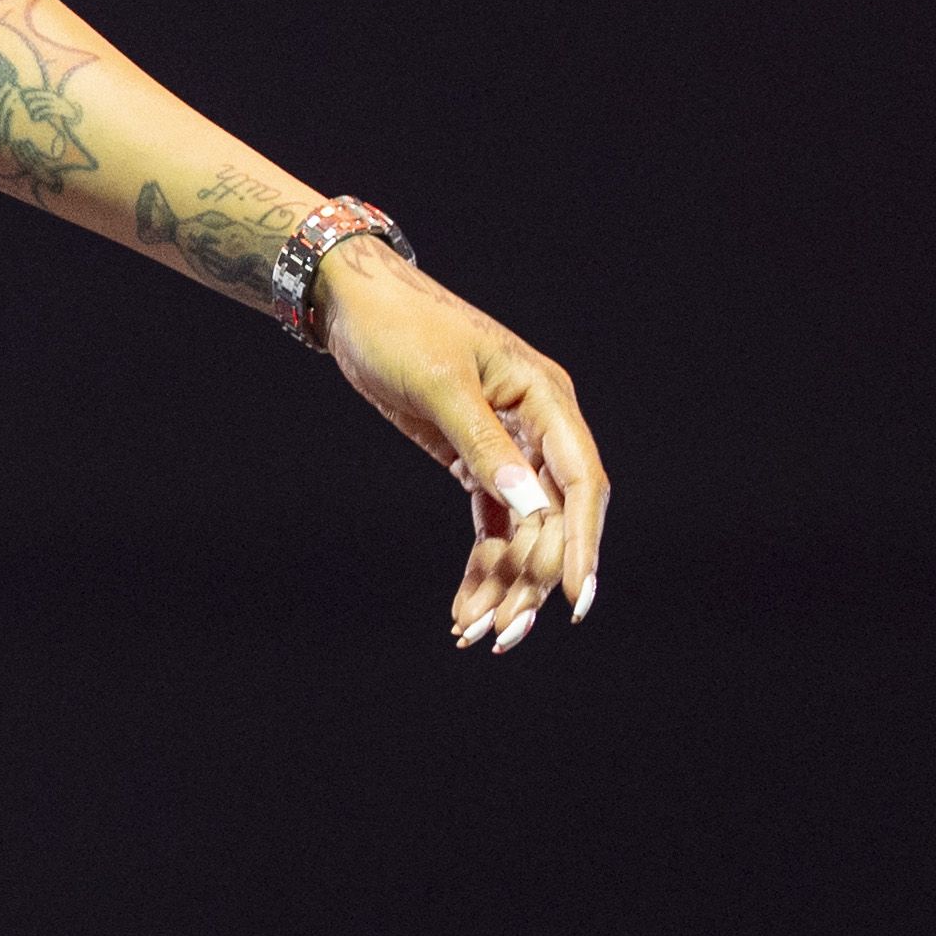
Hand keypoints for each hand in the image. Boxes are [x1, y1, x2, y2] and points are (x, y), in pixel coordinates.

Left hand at [311, 241, 608, 651]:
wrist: (353, 301)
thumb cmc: (400, 326)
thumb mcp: (439, 383)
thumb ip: (484, 444)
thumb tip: (530, 503)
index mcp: (546, 399)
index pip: (580, 481)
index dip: (582, 541)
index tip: (572, 599)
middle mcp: (538, 427)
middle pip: (553, 518)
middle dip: (533, 578)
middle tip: (505, 634)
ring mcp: (508, 448)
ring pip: (522, 529)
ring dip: (504, 582)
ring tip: (475, 633)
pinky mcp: (474, 461)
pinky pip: (492, 523)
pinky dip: (481, 565)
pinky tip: (465, 607)